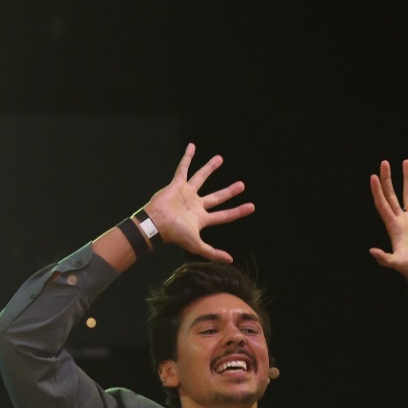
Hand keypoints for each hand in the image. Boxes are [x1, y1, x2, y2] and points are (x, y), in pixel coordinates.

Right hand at [146, 144, 253, 261]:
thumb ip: (212, 252)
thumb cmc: (174, 234)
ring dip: (210, 168)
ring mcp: (187, 194)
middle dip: (230, 192)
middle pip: (217, 197)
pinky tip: (192, 147)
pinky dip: (187, 157)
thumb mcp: (196, 245)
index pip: (224, 215)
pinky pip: (183, 168)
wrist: (155, 224)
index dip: (238, 211)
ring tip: (219, 158)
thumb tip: (230, 260)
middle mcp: (196, 205)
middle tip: (242, 185)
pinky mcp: (177, 184)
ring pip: (201, 178)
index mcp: (201, 219)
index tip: (252, 206)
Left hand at [369, 159, 407, 287]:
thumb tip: (372, 251)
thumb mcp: (397, 263)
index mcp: (393, 227)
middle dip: (389, 179)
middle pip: (393, 195)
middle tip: (384, 162)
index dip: (377, 191)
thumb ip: (385, 258)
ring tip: (406, 162)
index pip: (383, 204)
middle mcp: (401, 221)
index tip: (374, 176)